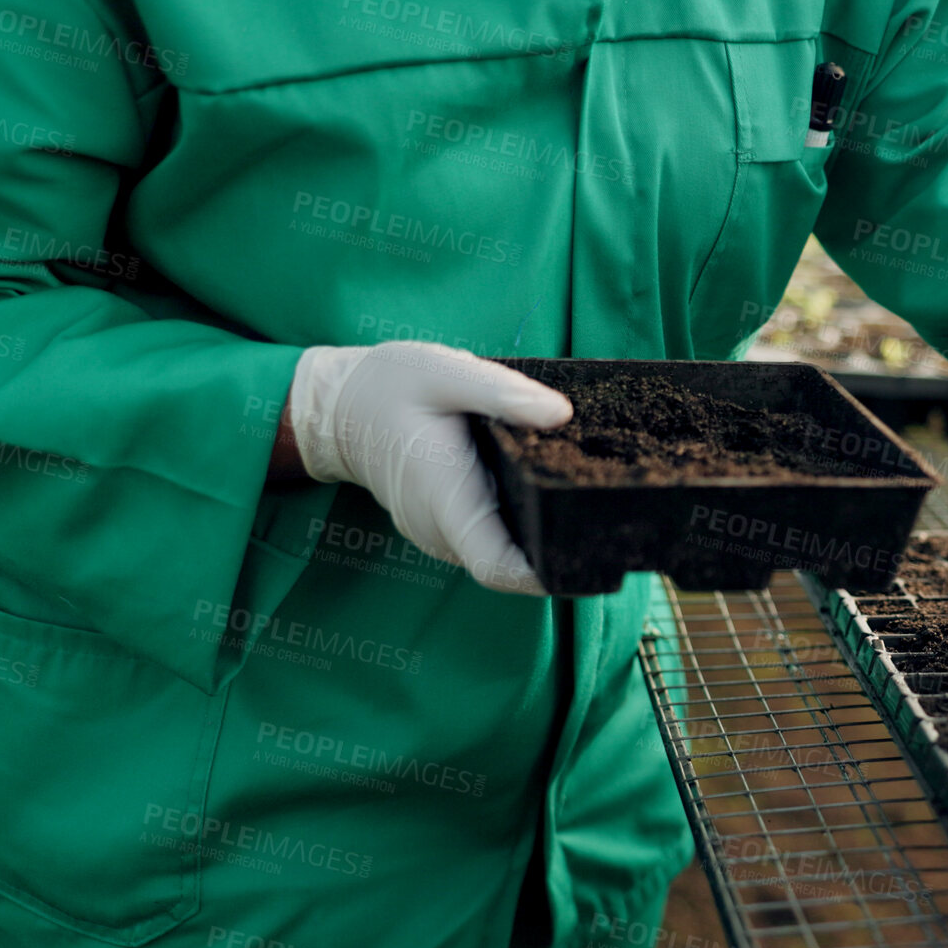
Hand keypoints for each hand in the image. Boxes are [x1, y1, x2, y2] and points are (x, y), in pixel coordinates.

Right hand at [286, 341, 570, 594]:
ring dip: (536, 536)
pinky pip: (487, 538)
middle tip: (606, 519)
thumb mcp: (446, 372)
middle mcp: (439, 527)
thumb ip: (502, 392)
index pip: (496, 565)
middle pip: (508, 563)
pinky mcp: (443, 528)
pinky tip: (543, 493)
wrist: (341, 407)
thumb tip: (560, 413)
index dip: (542, 576)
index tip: (586, 561)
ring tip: (582, 501)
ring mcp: (438, 533)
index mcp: (444, 494)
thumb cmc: (394, 386)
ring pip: (499, 552)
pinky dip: (516, 524)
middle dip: (554, 549)